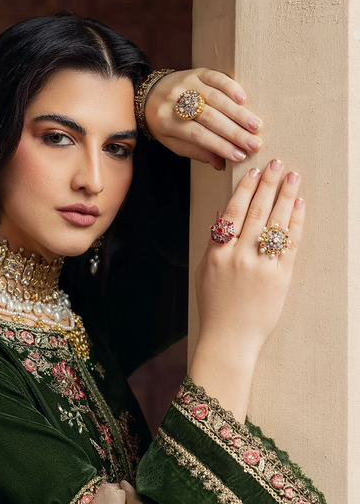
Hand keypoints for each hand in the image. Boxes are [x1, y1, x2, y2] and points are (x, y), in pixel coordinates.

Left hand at [144, 68, 262, 169]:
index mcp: (168, 122)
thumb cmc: (165, 124)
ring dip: (238, 113)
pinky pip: (216, 77)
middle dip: (234, 132)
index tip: (240, 156)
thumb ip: (196, 152)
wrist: (150, 94)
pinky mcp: (196, 71)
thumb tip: (220, 164)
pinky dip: (231, 87)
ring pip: (216, 98)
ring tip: (255, 126)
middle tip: (254, 144)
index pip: (198, 136)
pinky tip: (243, 99)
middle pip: (210, 118)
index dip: (220, 146)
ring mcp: (187, 83)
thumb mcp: (173, 143)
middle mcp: (176, 101)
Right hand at [194, 159, 304, 359]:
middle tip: (277, 164)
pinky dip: (295, 223)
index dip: (245, 190)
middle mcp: (239, 257)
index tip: (254, 172)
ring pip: (276, 223)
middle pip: (257, 212)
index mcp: (218, 254)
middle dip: (268, 184)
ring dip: (286, 196)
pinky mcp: (280, 278)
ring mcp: (261, 267)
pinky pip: (290, 244)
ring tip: (293, 177)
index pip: (233, 213)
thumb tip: (221, 215)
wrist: (230, 339)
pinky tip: (299, 206)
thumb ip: (213, 244)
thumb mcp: (204, 273)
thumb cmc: (215, 308)